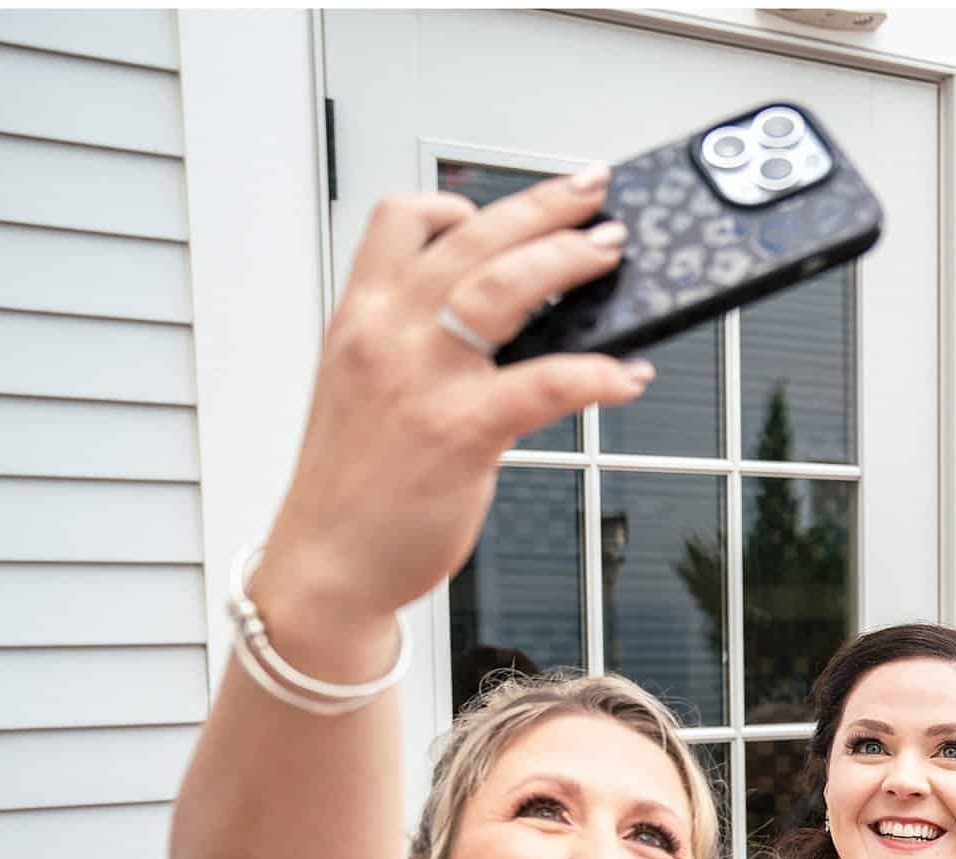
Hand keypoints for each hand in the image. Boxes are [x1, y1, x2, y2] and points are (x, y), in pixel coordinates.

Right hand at [259, 169, 654, 634]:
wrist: (327, 565)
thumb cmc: (355, 485)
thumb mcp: (366, 391)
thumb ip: (415, 346)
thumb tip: (505, 322)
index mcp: (359, 318)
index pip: (398, 221)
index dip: (455, 202)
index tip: (502, 207)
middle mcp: (386, 335)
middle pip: (471, 239)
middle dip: (543, 208)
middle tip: (593, 196)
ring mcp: (422, 380)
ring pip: (503, 288)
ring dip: (568, 260)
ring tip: (612, 252)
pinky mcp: (461, 432)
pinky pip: (546, 384)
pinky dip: (599, 373)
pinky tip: (628, 375)